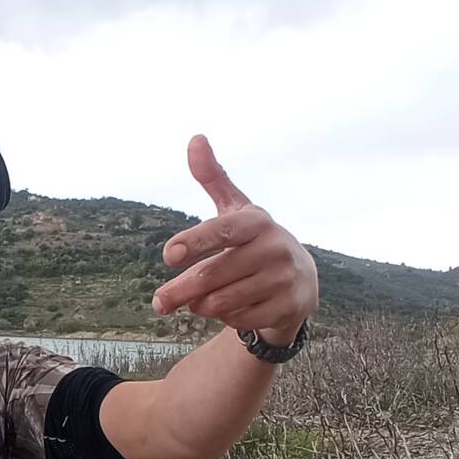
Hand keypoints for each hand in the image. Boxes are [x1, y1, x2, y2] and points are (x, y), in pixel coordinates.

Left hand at [149, 136, 318, 343]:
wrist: (300, 279)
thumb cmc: (255, 241)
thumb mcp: (237, 210)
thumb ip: (214, 178)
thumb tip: (195, 138)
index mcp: (257, 222)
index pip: (222, 231)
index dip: (194, 242)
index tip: (168, 255)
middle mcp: (274, 248)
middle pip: (213, 275)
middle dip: (180, 290)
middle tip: (158, 303)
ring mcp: (283, 279)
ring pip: (223, 301)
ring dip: (200, 305)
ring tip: (196, 301)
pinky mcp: (287, 308)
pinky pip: (239, 320)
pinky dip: (225, 318)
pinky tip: (228, 309)